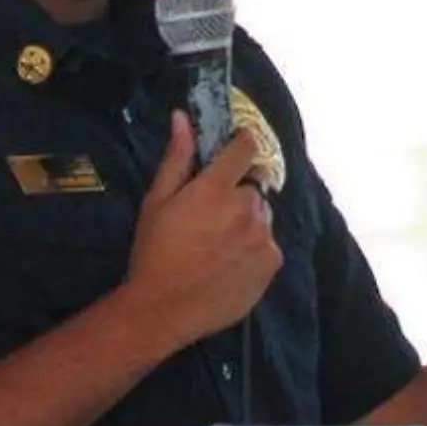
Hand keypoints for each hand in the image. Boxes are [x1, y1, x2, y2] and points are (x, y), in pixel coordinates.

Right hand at [125, 111, 281, 343]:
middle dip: (237, 194)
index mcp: (215, 187)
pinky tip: (230, 264)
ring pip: (262, 216)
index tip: (236, 149)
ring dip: (247, 221)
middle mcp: (246, 207)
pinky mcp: (272, 262)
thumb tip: (182, 117)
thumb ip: (176, 157)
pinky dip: (254, 248)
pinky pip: (268, 244)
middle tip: (212, 217)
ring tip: (220, 245)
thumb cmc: (154, 252)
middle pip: (253, 187)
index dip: (242, 144)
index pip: (245, 148)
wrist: (164, 308)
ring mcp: (263, 236)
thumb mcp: (157, 201)